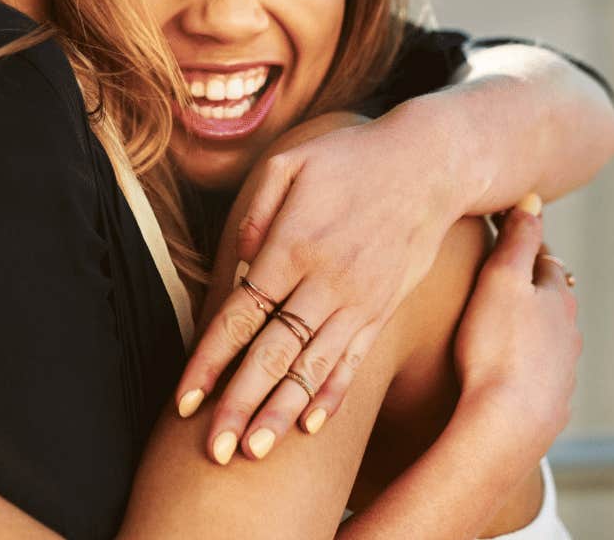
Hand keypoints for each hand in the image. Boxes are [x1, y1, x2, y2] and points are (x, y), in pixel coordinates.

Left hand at [177, 111, 462, 460]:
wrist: (429, 164)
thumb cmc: (347, 160)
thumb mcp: (289, 162)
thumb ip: (255, 211)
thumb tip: (237, 260)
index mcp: (291, 249)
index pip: (240, 317)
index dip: (209, 362)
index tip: (184, 401)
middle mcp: (324, 284)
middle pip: (273, 355)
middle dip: (239, 406)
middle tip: (213, 452)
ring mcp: (358, 303)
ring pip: (312, 369)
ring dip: (281, 414)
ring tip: (254, 453)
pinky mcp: (382, 311)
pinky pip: (354, 361)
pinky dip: (332, 395)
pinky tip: (311, 428)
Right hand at [452, 200, 579, 455]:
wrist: (508, 422)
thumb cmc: (498, 347)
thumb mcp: (501, 281)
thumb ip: (518, 239)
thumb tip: (534, 197)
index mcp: (556, 297)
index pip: (544, 259)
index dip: (524, 244)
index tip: (504, 232)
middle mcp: (568, 331)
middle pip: (551, 298)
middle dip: (532, 285)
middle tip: (506, 275)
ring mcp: (562, 368)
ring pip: (550, 336)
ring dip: (533, 325)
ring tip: (507, 321)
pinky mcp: (550, 400)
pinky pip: (540, 371)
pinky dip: (528, 361)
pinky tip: (513, 367)